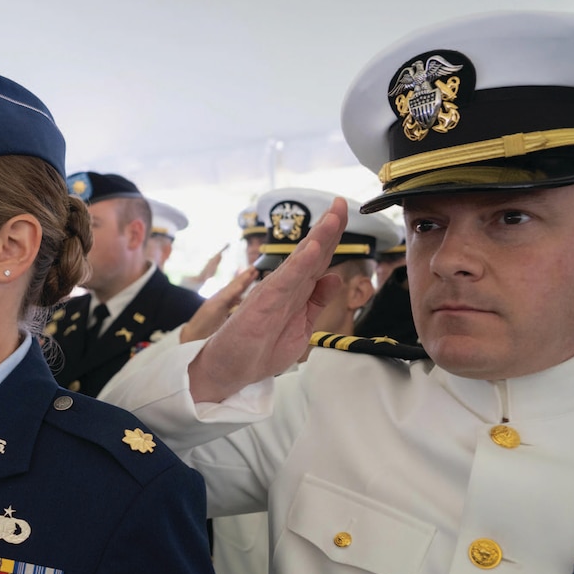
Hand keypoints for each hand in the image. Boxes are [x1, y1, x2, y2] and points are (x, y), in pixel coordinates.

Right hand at [188, 198, 347, 402]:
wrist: (229, 371)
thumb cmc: (258, 350)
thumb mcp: (301, 327)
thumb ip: (316, 302)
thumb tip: (334, 277)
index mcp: (295, 292)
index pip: (317, 260)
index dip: (332, 238)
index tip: (343, 213)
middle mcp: (284, 287)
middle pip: (310, 253)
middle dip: (327, 228)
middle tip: (341, 202)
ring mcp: (273, 293)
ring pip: (299, 262)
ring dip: (317, 239)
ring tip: (332, 217)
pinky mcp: (262, 304)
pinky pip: (284, 282)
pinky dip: (299, 265)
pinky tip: (312, 250)